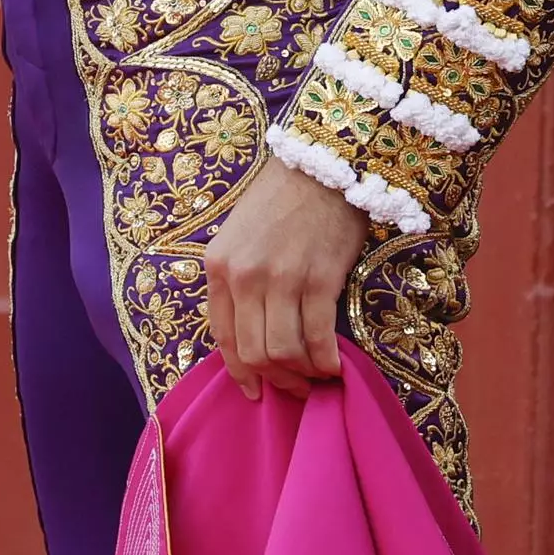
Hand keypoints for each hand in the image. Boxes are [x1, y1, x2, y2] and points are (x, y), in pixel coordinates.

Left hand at [204, 155, 367, 401]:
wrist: (321, 163)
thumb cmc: (281, 198)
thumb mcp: (240, 235)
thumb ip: (238, 279)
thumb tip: (252, 332)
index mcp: (219, 265)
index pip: (222, 336)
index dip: (239, 372)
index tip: (254, 391)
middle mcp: (245, 275)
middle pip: (254, 352)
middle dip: (276, 379)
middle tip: (295, 386)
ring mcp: (282, 278)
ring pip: (285, 352)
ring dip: (303, 374)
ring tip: (316, 373)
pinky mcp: (320, 279)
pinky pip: (318, 337)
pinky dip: (326, 360)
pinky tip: (335, 363)